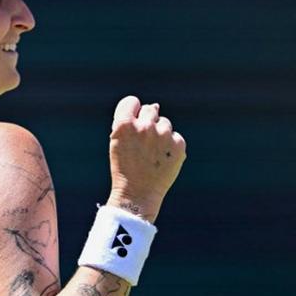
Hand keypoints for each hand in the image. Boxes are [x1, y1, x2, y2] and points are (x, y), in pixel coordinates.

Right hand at [106, 95, 185, 221]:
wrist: (137, 194)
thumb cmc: (124, 168)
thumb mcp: (117, 143)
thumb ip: (130, 123)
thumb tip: (154, 106)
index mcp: (124, 125)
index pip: (131, 101)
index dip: (132, 111)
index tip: (132, 123)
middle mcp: (144, 127)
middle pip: (150, 109)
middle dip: (147, 122)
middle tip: (143, 143)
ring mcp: (163, 135)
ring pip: (165, 123)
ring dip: (160, 134)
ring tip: (152, 154)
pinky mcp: (178, 145)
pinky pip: (175, 137)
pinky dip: (170, 146)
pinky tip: (162, 159)